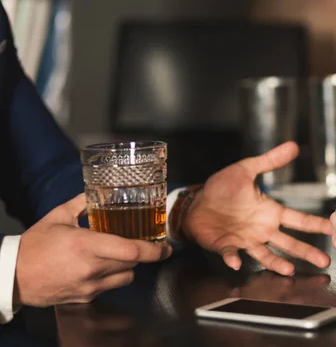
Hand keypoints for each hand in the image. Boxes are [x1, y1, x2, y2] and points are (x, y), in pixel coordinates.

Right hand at [15, 194, 171, 306]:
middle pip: (133, 263)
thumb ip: (83, 201)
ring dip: (130, 265)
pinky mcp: (85, 298)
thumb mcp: (59, 216)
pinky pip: (111, 287)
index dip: (154, 250)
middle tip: (148, 243)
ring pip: (126, 277)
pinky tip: (104, 267)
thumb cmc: (35, 246)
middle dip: (143, 253)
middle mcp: (92, 269)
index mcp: (87, 246)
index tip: (166, 246)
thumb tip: (98, 190)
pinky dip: (113, 276)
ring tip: (121, 253)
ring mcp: (90, 287)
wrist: (13, 277)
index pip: (132, 251)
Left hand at [181, 142, 331, 275]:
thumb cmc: (222, 188)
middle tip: (324, 261)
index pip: (298, 219)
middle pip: (289, 243)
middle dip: (306, 252)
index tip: (333, 228)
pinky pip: (232, 254)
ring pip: (267, 255)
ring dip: (277, 263)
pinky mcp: (227, 247)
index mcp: (270, 212)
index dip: (316, 224)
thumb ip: (270, 161)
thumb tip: (293, 146)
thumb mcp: (246, 170)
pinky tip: (236, 261)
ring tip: (290, 270)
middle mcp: (263, 229)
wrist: (196, 203)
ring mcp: (246, 240)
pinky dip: (234, 258)